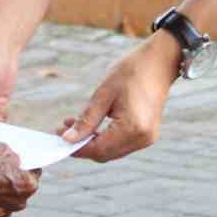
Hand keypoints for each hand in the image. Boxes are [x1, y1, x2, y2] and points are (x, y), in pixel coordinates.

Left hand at [59, 31, 179, 162]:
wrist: (159, 62)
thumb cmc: (131, 72)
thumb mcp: (104, 93)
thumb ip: (86, 120)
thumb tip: (67, 139)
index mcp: (133, 127)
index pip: (98, 149)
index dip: (76, 146)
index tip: (57, 136)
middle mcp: (142, 139)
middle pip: (105, 154)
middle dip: (82, 145)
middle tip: (62, 130)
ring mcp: (147, 139)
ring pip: (112, 151)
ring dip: (92, 142)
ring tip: (73, 125)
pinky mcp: (146, 135)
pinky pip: (120, 144)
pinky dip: (104, 139)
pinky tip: (91, 126)